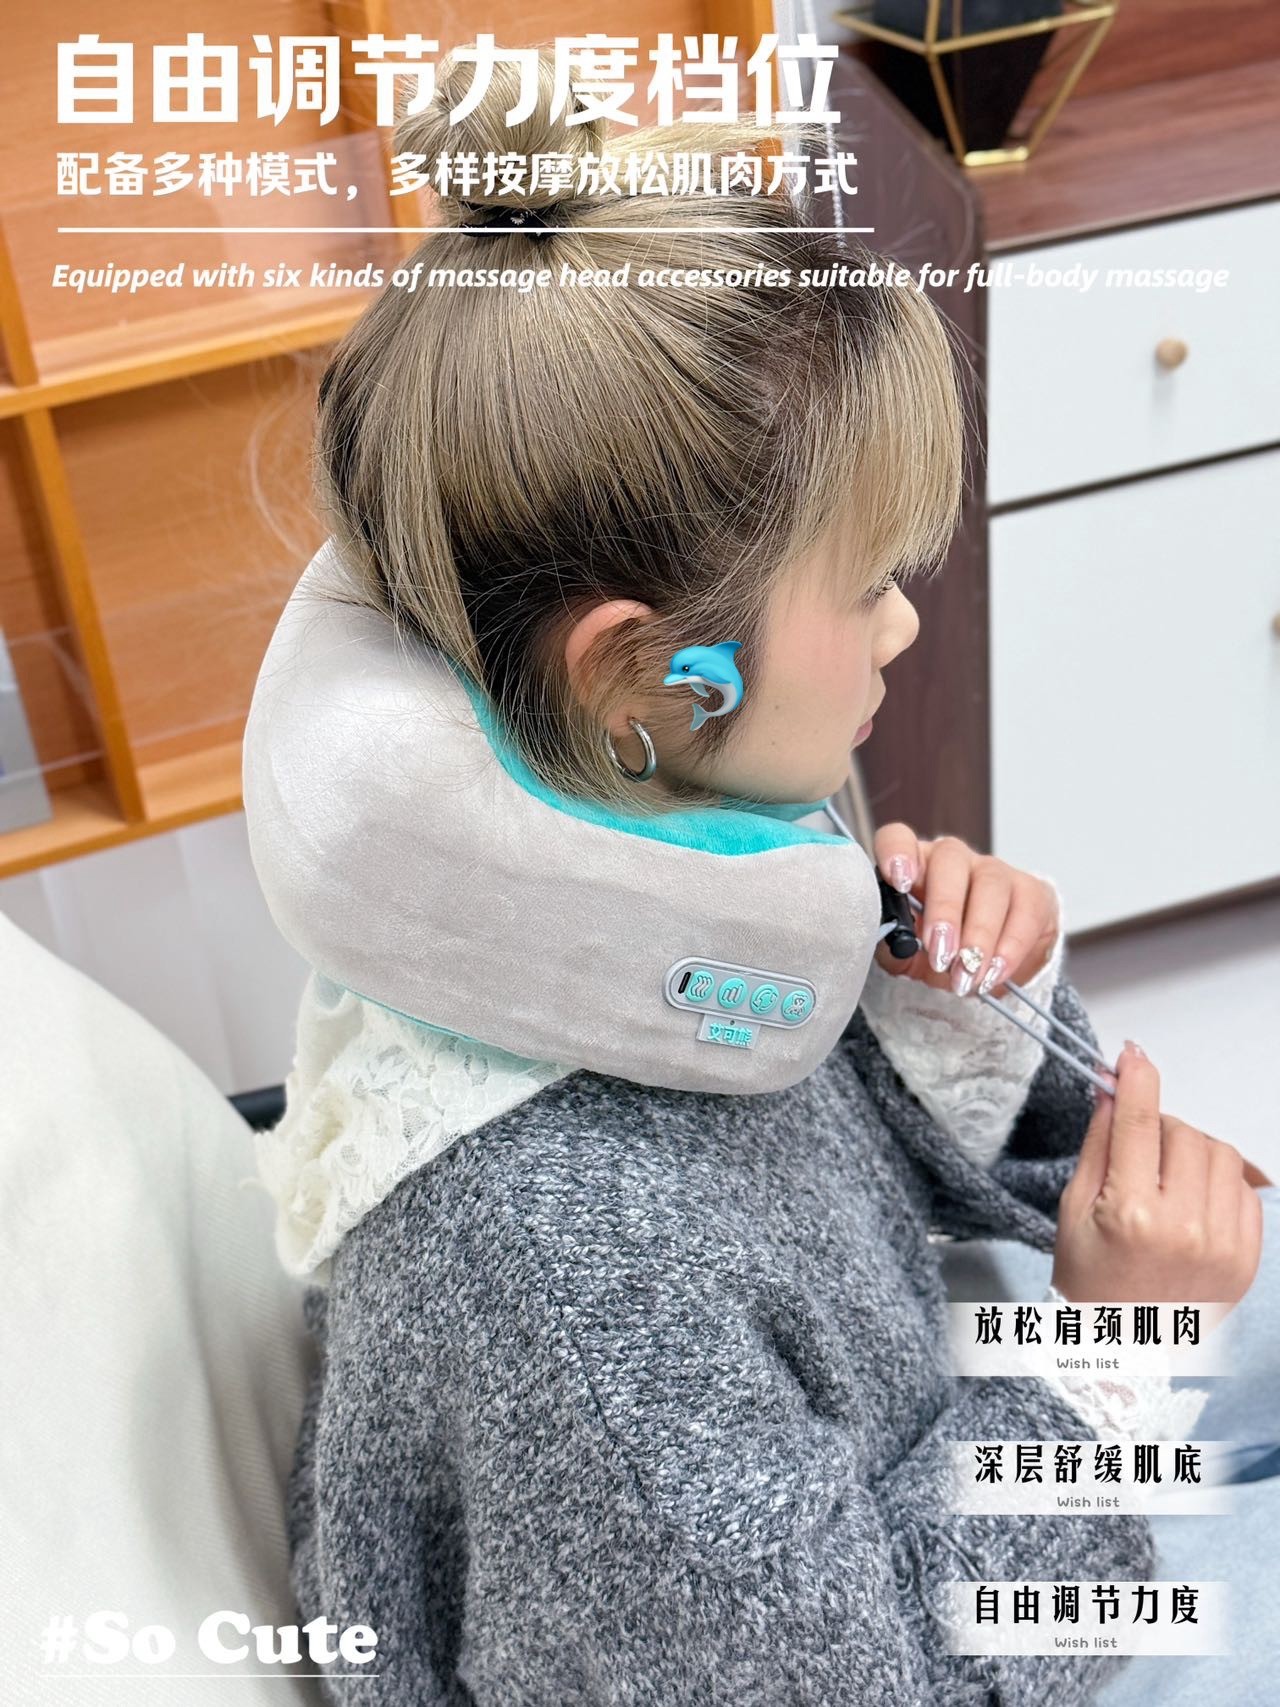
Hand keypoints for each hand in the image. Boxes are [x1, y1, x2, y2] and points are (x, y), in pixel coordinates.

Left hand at [873, 824, 1058, 998]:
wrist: (984, 968)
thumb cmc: (938, 952)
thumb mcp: (906, 955)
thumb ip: (894, 947)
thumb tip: (896, 944)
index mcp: (913, 866)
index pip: (898, 838)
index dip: (897, 852)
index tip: (899, 882)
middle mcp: (953, 859)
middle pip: (950, 861)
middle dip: (945, 910)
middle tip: (940, 955)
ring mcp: (994, 871)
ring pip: (991, 885)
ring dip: (979, 934)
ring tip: (967, 974)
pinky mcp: (1030, 892)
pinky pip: (1025, 911)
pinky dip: (1009, 948)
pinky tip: (993, 972)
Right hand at [1051, 1041, 1263, 1306]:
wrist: (1123, 1351)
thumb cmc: (1091, 1287)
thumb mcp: (1073, 1210)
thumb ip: (1098, 1145)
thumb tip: (1113, 1092)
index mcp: (1131, 1214)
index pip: (1139, 1123)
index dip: (1137, 1080)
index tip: (1133, 1057)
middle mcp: (1184, 1228)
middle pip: (1184, 1132)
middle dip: (1160, 1128)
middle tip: (1139, 1152)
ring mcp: (1223, 1245)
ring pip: (1219, 1153)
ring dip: (1192, 1152)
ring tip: (1166, 1182)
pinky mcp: (1247, 1258)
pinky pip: (1244, 1188)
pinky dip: (1219, 1183)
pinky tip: (1192, 1205)